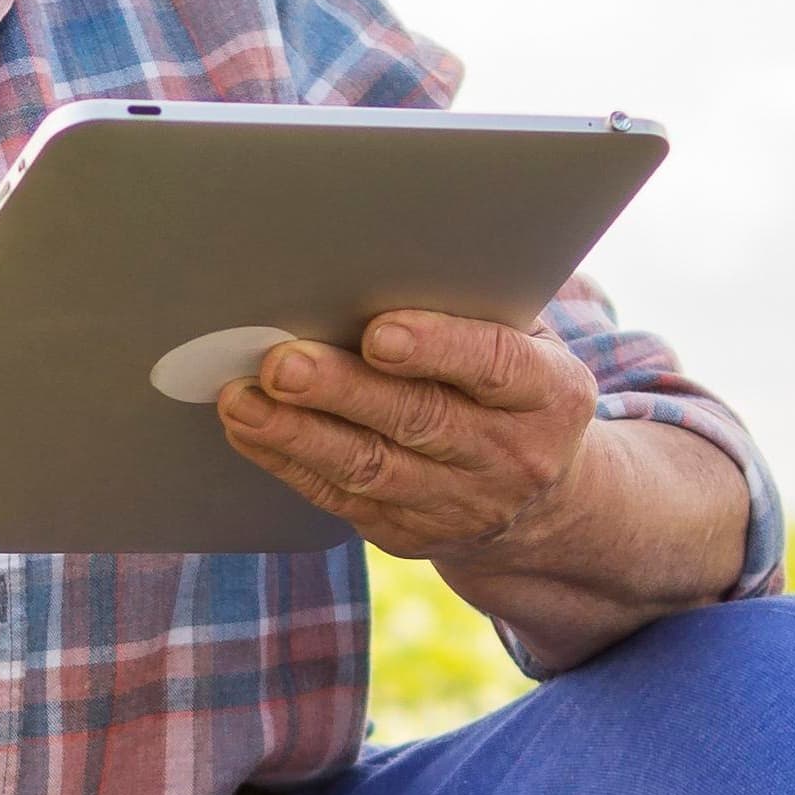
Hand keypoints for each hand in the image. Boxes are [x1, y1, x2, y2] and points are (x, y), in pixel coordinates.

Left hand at [216, 311, 596, 560]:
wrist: (543, 500)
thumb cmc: (512, 383)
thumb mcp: (526, 342)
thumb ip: (474, 309)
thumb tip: (384, 260)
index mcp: (551, 394)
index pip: (494, 366)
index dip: (438, 349)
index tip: (379, 333)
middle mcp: (514, 456)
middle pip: (420, 420)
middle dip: (343, 390)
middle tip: (281, 364)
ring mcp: (463, 505)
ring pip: (372, 468)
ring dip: (299, 434)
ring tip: (244, 401)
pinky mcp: (412, 534)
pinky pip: (342, 499)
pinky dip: (290, 462)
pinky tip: (251, 431)